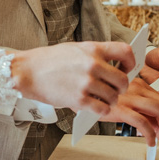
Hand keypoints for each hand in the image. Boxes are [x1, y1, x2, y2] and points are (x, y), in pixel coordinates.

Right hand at [10, 42, 158, 142]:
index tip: (127, 69)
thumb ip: (95, 55)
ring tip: (102, 100)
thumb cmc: (48, 61)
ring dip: (111, 101)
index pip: (125, 52)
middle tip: (114, 90)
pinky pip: (102, 109)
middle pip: (123, 80)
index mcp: (93, 49)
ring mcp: (86, 83)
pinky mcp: (79, 99)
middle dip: (121, 88)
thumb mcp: (75, 49)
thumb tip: (113, 65)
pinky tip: (95, 107)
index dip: (131, 62)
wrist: (26, 72)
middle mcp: (93, 65)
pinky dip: (102, 110)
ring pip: (114, 97)